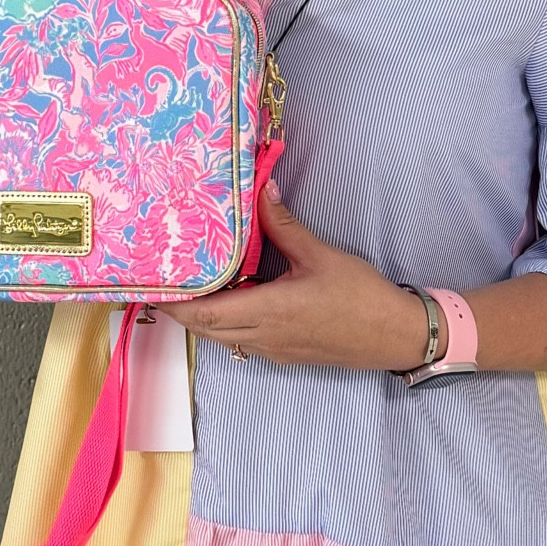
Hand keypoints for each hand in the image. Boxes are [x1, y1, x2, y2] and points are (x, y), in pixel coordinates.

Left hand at [171, 184, 432, 370]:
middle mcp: (263, 336)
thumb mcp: (321, 255)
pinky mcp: (285, 354)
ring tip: (191, 289)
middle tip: (164, 283)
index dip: (174, 303)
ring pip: (222, 337)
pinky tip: (231, 302)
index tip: (152, 287)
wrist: (395, 335)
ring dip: (202, 318)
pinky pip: (242, 342)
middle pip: (204, 329)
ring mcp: (273, 349)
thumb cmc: (362, 297)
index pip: (204, 313)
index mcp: (268, 311)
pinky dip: (225, 325)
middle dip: (180, 310)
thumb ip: (284, 225)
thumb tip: (261, 192)